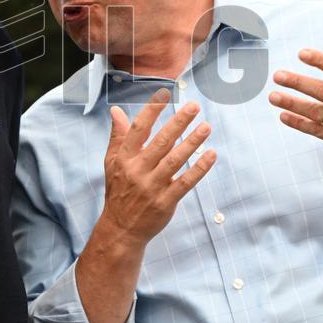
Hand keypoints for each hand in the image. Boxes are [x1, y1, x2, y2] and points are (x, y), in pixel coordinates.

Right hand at [98, 88, 215, 247]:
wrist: (121, 229)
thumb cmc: (118, 191)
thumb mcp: (112, 163)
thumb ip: (117, 136)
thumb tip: (117, 111)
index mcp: (124, 158)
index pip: (138, 129)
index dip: (151, 110)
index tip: (165, 93)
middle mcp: (137, 171)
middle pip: (160, 142)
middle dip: (178, 123)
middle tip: (194, 106)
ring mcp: (151, 187)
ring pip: (175, 161)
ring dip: (192, 142)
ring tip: (206, 126)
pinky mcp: (165, 202)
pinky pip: (185, 182)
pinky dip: (199, 169)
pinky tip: (211, 155)